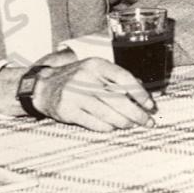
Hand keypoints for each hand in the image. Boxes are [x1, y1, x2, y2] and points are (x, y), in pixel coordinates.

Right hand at [36, 57, 157, 130]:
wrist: (44, 87)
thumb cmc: (76, 79)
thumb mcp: (95, 70)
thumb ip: (116, 78)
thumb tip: (141, 91)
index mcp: (96, 65)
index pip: (124, 78)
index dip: (140, 93)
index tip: (149, 104)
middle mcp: (86, 78)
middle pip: (118, 100)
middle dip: (136, 114)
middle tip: (146, 121)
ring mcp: (76, 95)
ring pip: (108, 114)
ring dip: (124, 122)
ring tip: (131, 125)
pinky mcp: (69, 111)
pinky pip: (95, 123)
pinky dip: (107, 127)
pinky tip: (112, 127)